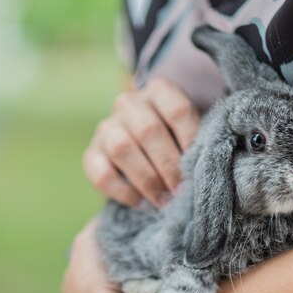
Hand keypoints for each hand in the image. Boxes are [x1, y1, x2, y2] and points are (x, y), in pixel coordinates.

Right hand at [83, 78, 199, 207]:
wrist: (144, 147)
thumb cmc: (178, 140)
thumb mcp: (191, 132)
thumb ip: (198, 144)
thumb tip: (201, 171)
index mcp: (159, 90)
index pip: (177, 110)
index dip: (191, 140)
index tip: (200, 167)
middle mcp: (129, 103)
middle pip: (148, 130)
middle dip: (168, 166)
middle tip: (181, 191)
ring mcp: (106, 127)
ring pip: (121, 148)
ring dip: (147, 179)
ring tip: (164, 200)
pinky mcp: (91, 153)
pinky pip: (102, 173)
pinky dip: (123, 191)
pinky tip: (141, 202)